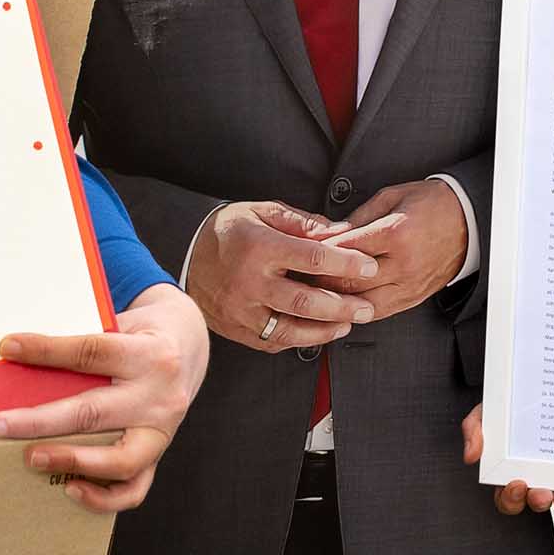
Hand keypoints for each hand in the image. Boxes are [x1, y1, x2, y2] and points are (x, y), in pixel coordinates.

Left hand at [0, 285, 212, 511]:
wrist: (188, 350)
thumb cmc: (142, 335)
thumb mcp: (122, 324)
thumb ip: (83, 340)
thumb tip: (20, 353)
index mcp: (148, 354)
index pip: (92, 352)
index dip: (48, 349)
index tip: (8, 347)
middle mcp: (158, 396)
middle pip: (93, 412)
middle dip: (39, 421)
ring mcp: (161, 431)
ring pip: (118, 460)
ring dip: (70, 461)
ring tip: (31, 458)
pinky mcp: (159, 455)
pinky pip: (133, 488)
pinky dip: (101, 496)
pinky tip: (70, 487)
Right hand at [187, 202, 380, 351]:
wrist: (184, 254)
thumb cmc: (228, 230)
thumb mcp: (262, 212)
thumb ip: (302, 222)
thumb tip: (340, 231)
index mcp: (260, 247)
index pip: (313, 257)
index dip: (347, 263)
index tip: (369, 266)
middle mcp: (250, 282)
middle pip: (306, 301)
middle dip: (343, 306)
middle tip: (367, 307)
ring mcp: (242, 310)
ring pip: (291, 330)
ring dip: (325, 330)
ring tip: (348, 324)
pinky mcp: (237, 329)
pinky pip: (274, 342)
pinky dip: (300, 340)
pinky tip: (319, 333)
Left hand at [306, 179, 468, 319]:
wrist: (470, 221)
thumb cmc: (431, 203)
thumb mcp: (392, 197)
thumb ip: (358, 217)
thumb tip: (328, 235)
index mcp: (396, 233)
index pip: (345, 250)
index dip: (318, 254)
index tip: (301, 253)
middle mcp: (403, 264)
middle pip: (348, 282)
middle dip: (320, 281)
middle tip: (299, 277)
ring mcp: (410, 284)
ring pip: (361, 303)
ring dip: (336, 301)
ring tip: (315, 294)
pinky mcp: (414, 297)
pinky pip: (380, 312)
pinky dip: (357, 310)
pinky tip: (343, 303)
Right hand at [461, 404, 553, 514]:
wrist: (536, 382)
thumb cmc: (509, 405)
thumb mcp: (486, 412)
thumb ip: (474, 430)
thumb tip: (471, 456)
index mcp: (511, 470)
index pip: (508, 496)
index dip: (511, 498)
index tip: (516, 484)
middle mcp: (537, 475)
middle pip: (535, 501)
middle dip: (537, 502)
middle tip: (541, 494)